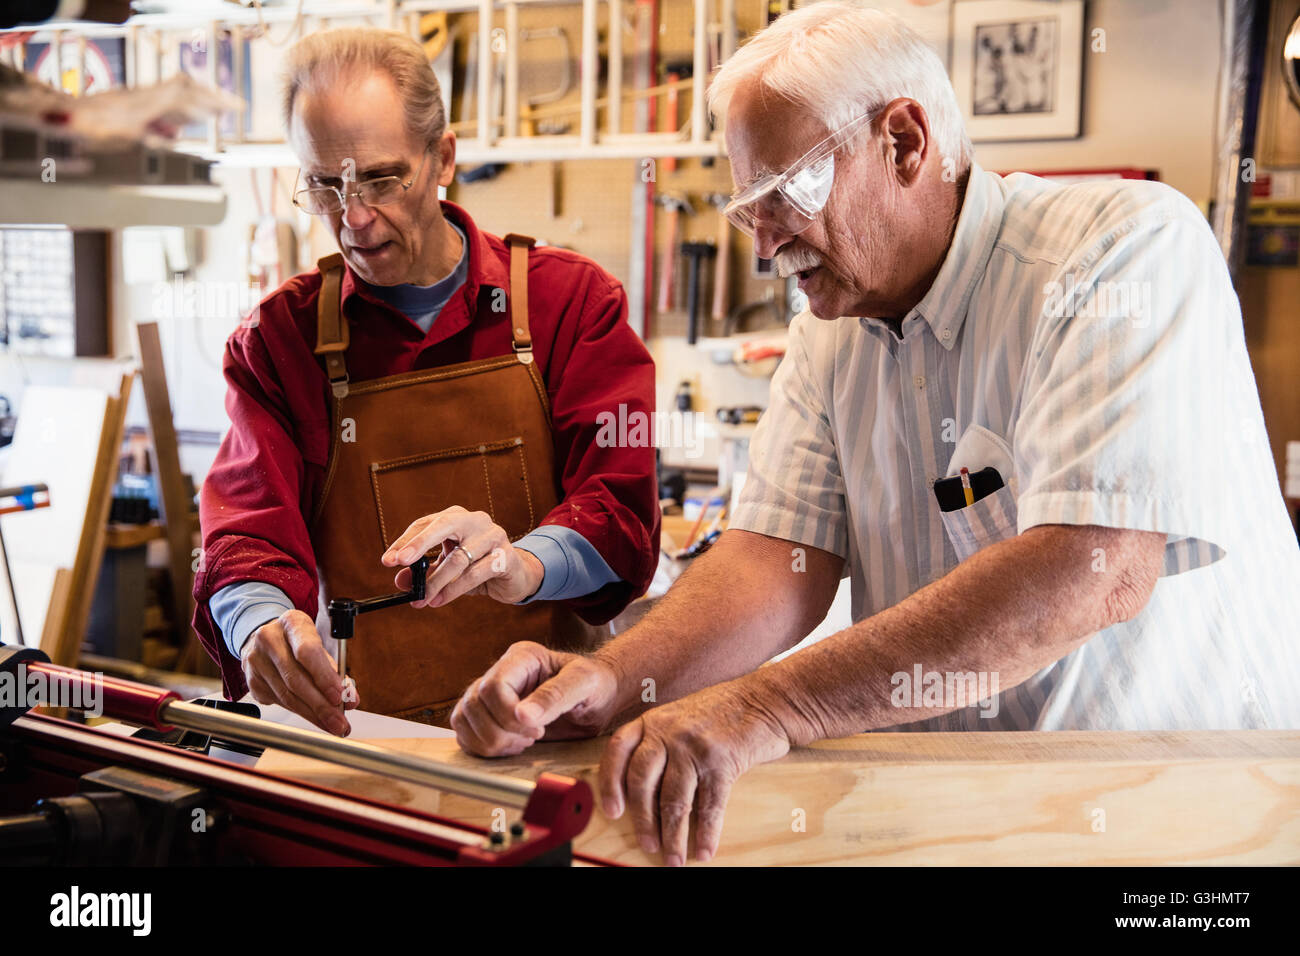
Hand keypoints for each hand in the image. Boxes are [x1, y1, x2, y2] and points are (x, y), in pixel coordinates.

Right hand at [241, 610, 353, 735]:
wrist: (263, 639)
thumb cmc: (296, 642)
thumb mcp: (317, 644)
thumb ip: (335, 670)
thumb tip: (349, 698)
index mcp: (291, 623)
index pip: (307, 651)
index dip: (324, 677)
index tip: (339, 696)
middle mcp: (269, 639)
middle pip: (296, 679)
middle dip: (321, 705)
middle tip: (339, 721)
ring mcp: (256, 661)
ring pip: (287, 696)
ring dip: (312, 714)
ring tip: (332, 724)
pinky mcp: (251, 682)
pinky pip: (279, 702)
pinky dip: (300, 712)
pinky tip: (313, 717)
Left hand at [382, 506, 544, 606]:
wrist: (515, 576)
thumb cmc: (478, 568)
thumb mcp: (447, 570)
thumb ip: (424, 573)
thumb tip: (401, 582)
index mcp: (457, 517)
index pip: (426, 523)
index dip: (405, 541)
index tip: (387, 560)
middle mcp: (476, 520)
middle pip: (444, 525)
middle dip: (419, 544)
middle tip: (399, 561)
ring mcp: (493, 536)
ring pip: (458, 558)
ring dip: (436, 582)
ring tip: (422, 599)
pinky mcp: (506, 557)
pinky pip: (475, 574)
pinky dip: (453, 590)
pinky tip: (440, 600)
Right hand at [451, 641, 620, 756]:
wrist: (598, 698)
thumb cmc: (595, 684)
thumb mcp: (584, 683)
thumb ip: (555, 696)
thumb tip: (522, 715)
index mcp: (521, 658)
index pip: (492, 686)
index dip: (508, 714)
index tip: (537, 730)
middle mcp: (500, 673)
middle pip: (474, 704)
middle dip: (501, 731)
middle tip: (534, 738)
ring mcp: (490, 695)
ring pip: (463, 719)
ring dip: (490, 741)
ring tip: (523, 743)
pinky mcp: (488, 716)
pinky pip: (465, 733)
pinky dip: (482, 748)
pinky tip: (512, 748)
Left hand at [599, 680, 790, 865]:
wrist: (766, 699)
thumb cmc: (723, 710)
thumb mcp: (680, 715)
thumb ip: (659, 740)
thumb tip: (643, 787)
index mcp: (654, 721)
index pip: (619, 751)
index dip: (611, 783)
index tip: (612, 811)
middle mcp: (669, 732)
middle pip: (642, 782)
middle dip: (643, 820)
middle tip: (647, 844)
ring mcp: (695, 747)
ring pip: (674, 799)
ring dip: (673, 835)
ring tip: (673, 858)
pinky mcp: (722, 762)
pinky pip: (710, 805)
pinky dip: (708, 833)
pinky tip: (705, 850)